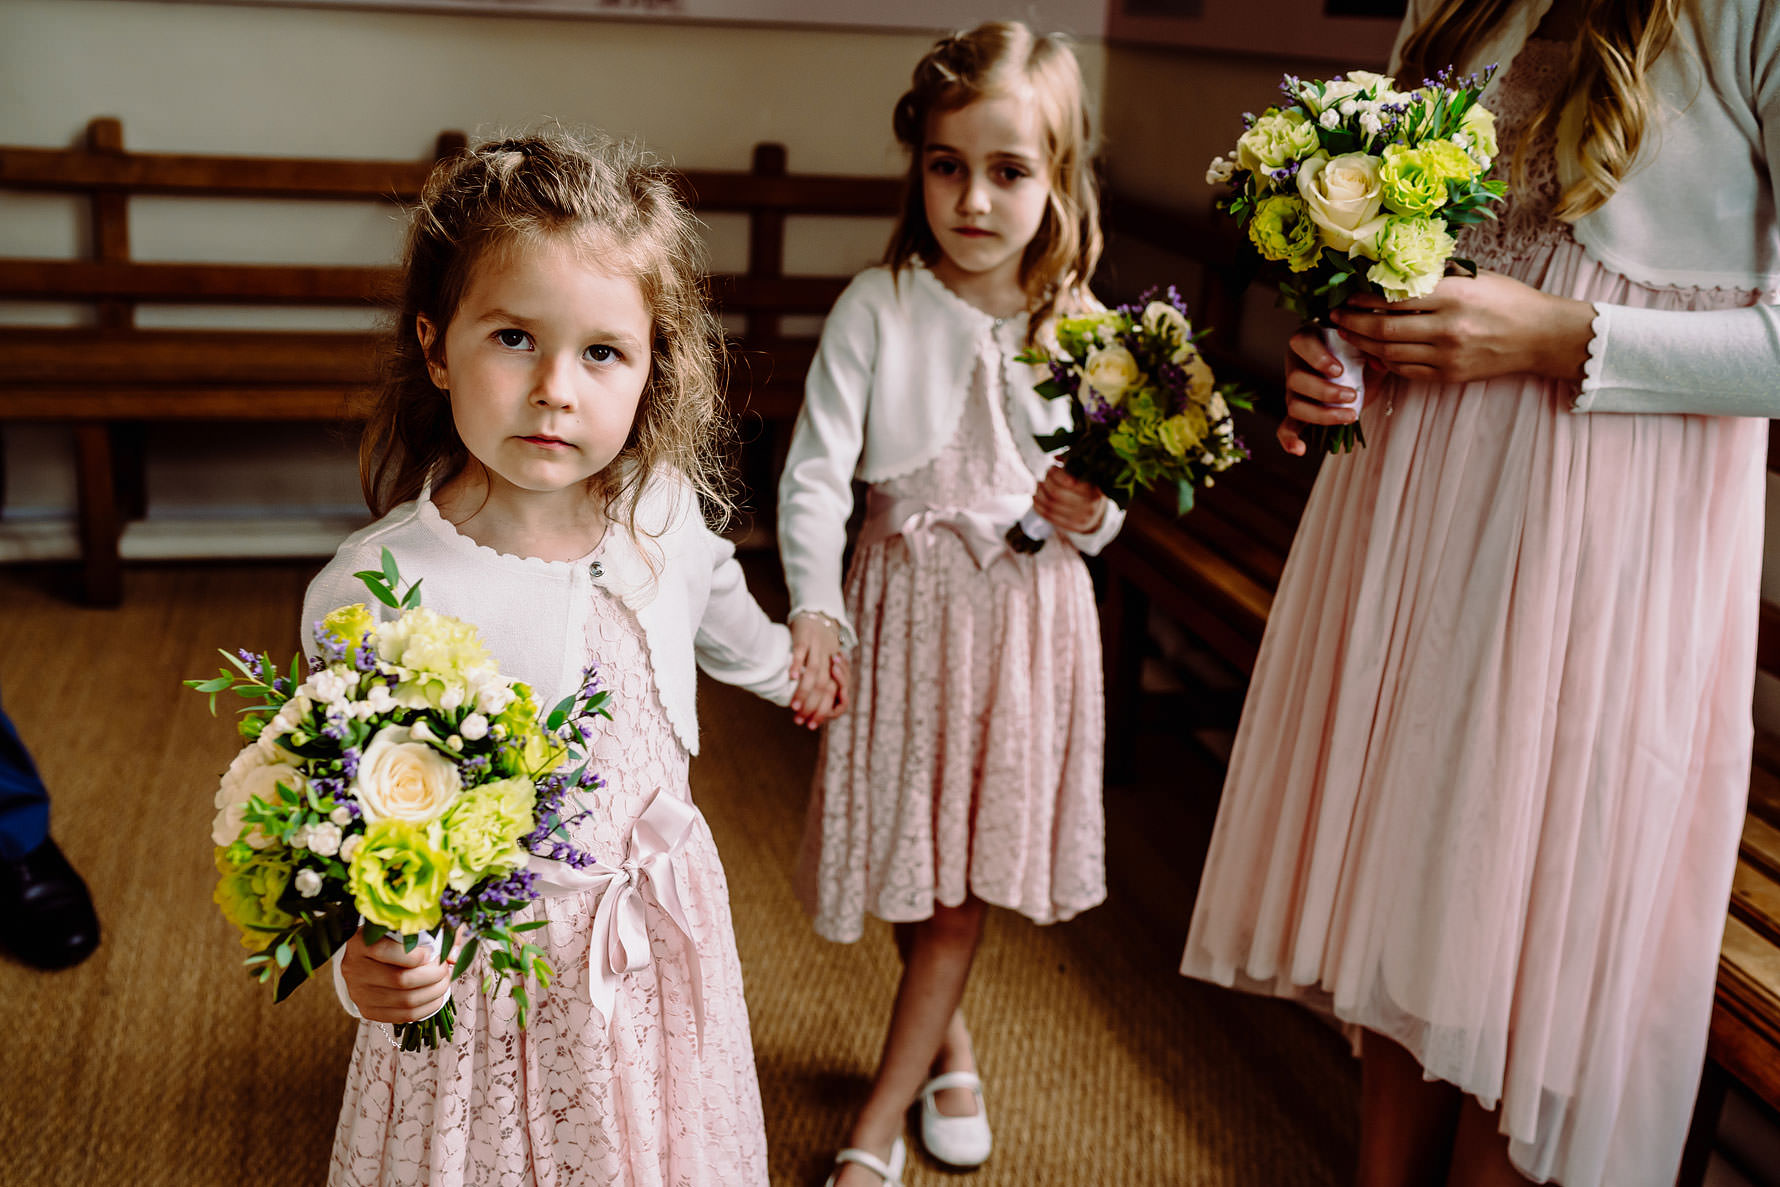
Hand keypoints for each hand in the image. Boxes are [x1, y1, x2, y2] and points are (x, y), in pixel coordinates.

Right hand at [339, 929, 454, 1023]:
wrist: (368, 956)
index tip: (432, 953)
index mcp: (360, 943)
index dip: (416, 955)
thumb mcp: (410, 927)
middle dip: (433, 976)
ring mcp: (358, 992)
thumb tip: (453, 956)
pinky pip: (402, 1016)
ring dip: (433, 993)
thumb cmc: (394, 937)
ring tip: (444, 982)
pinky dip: (426, 1008)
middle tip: (445, 969)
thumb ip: (436, 932)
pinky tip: (436, 997)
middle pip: (400, 980)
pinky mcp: (367, 1010)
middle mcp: (354, 969)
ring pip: (404, 1001)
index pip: (386, 951)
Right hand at [789, 614, 844, 730]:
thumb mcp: (826, 666)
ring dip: (804, 691)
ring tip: (794, 706)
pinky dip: (797, 665)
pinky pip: (801, 652)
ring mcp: (817, 649)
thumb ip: (821, 684)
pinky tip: (791, 678)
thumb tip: (810, 709)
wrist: (819, 616)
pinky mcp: (804, 638)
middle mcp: (828, 661)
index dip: (822, 711)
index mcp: (835, 670)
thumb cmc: (820, 647)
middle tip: (799, 720)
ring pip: (813, 673)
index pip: (832, 695)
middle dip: (812, 706)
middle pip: (823, 687)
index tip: (811, 725)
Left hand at [1033, 466, 1106, 532]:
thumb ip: (1074, 464)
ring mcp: (1080, 519)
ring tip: (1038, 485)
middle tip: (1044, 477)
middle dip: (1046, 482)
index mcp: (1093, 489)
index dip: (1055, 474)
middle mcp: (1089, 506)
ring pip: (1050, 505)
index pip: (1067, 481)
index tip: (1052, 468)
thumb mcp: (1088, 475)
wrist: (1098, 515)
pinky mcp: (1072, 527)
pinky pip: (1049, 516)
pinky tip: (1036, 498)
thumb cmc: (1090, 489)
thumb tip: (1056, 458)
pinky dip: (1038, 506)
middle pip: (1056, 493)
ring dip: (1039, 493)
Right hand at [1277, 329, 1362, 455]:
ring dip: (1321, 415)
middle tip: (1352, 395)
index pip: (1301, 344)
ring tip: (1350, 416)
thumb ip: (1372, 348)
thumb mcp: (1369, 346)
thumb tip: (1378, 363)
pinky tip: (1299, 450)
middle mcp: (1296, 365)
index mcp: (1309, 341)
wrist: (1363, 371)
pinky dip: (1289, 439)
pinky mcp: (1299, 413)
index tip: (1339, 370)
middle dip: (1324, 391)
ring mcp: (1295, 391)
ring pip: (1294, 405)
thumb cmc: (1360, 352)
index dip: (1317, 358)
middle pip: (1295, 379)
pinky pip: (1287, 427)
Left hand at [1329, 272, 1594, 386]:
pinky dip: (1385, 362)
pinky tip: (1373, 352)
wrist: (1541, 335)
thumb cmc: (1507, 299)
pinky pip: (1406, 371)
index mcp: (1453, 296)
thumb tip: (1392, 274)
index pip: (1395, 298)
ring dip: (1362, 344)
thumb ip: (1435, 278)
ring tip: (1347, 333)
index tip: (1345, 295)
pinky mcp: (1449, 376)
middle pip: (1384, 330)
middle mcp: (1448, 328)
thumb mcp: (1474, 277)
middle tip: (1334, 317)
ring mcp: (1448, 356)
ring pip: (1390, 354)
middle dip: (1352, 324)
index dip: (1363, 299)